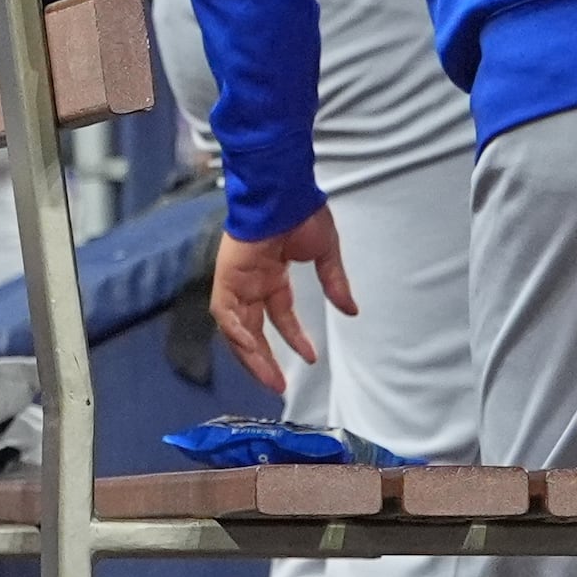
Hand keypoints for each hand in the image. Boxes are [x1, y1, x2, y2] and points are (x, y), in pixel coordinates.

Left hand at [210, 209, 352, 394]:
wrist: (283, 191)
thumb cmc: (302, 213)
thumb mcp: (325, 253)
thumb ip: (334, 283)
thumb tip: (351, 310)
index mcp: (271, 275)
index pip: (280, 315)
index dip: (293, 338)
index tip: (310, 358)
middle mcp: (251, 282)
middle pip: (253, 329)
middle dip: (265, 358)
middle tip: (280, 385)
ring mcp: (236, 280)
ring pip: (237, 328)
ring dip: (251, 354)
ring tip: (269, 378)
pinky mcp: (226, 276)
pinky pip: (226, 312)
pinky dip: (238, 332)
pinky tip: (252, 349)